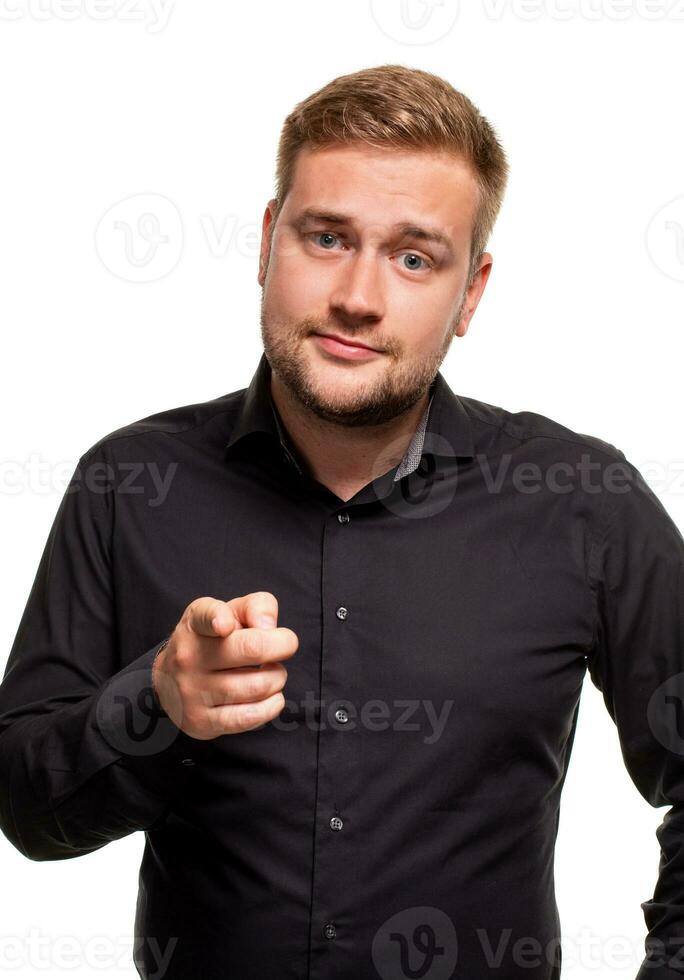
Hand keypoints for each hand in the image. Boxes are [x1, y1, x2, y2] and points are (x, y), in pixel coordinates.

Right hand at [152, 591, 297, 738]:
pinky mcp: (200, 721)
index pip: (204, 616)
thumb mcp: (229, 612)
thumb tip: (269, 627)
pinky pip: (250, 717)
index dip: (218, 619)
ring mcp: (193, 691)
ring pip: (257, 686)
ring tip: (271, 673)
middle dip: (282, 646)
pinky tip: (271, 696)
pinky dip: (272, 705)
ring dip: (277, 678)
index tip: (226, 625)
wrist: (169, 682)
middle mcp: (189, 656)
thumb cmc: (214, 640)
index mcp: (196, 624)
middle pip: (251, 649)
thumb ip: (257, 606)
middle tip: (284, 646)